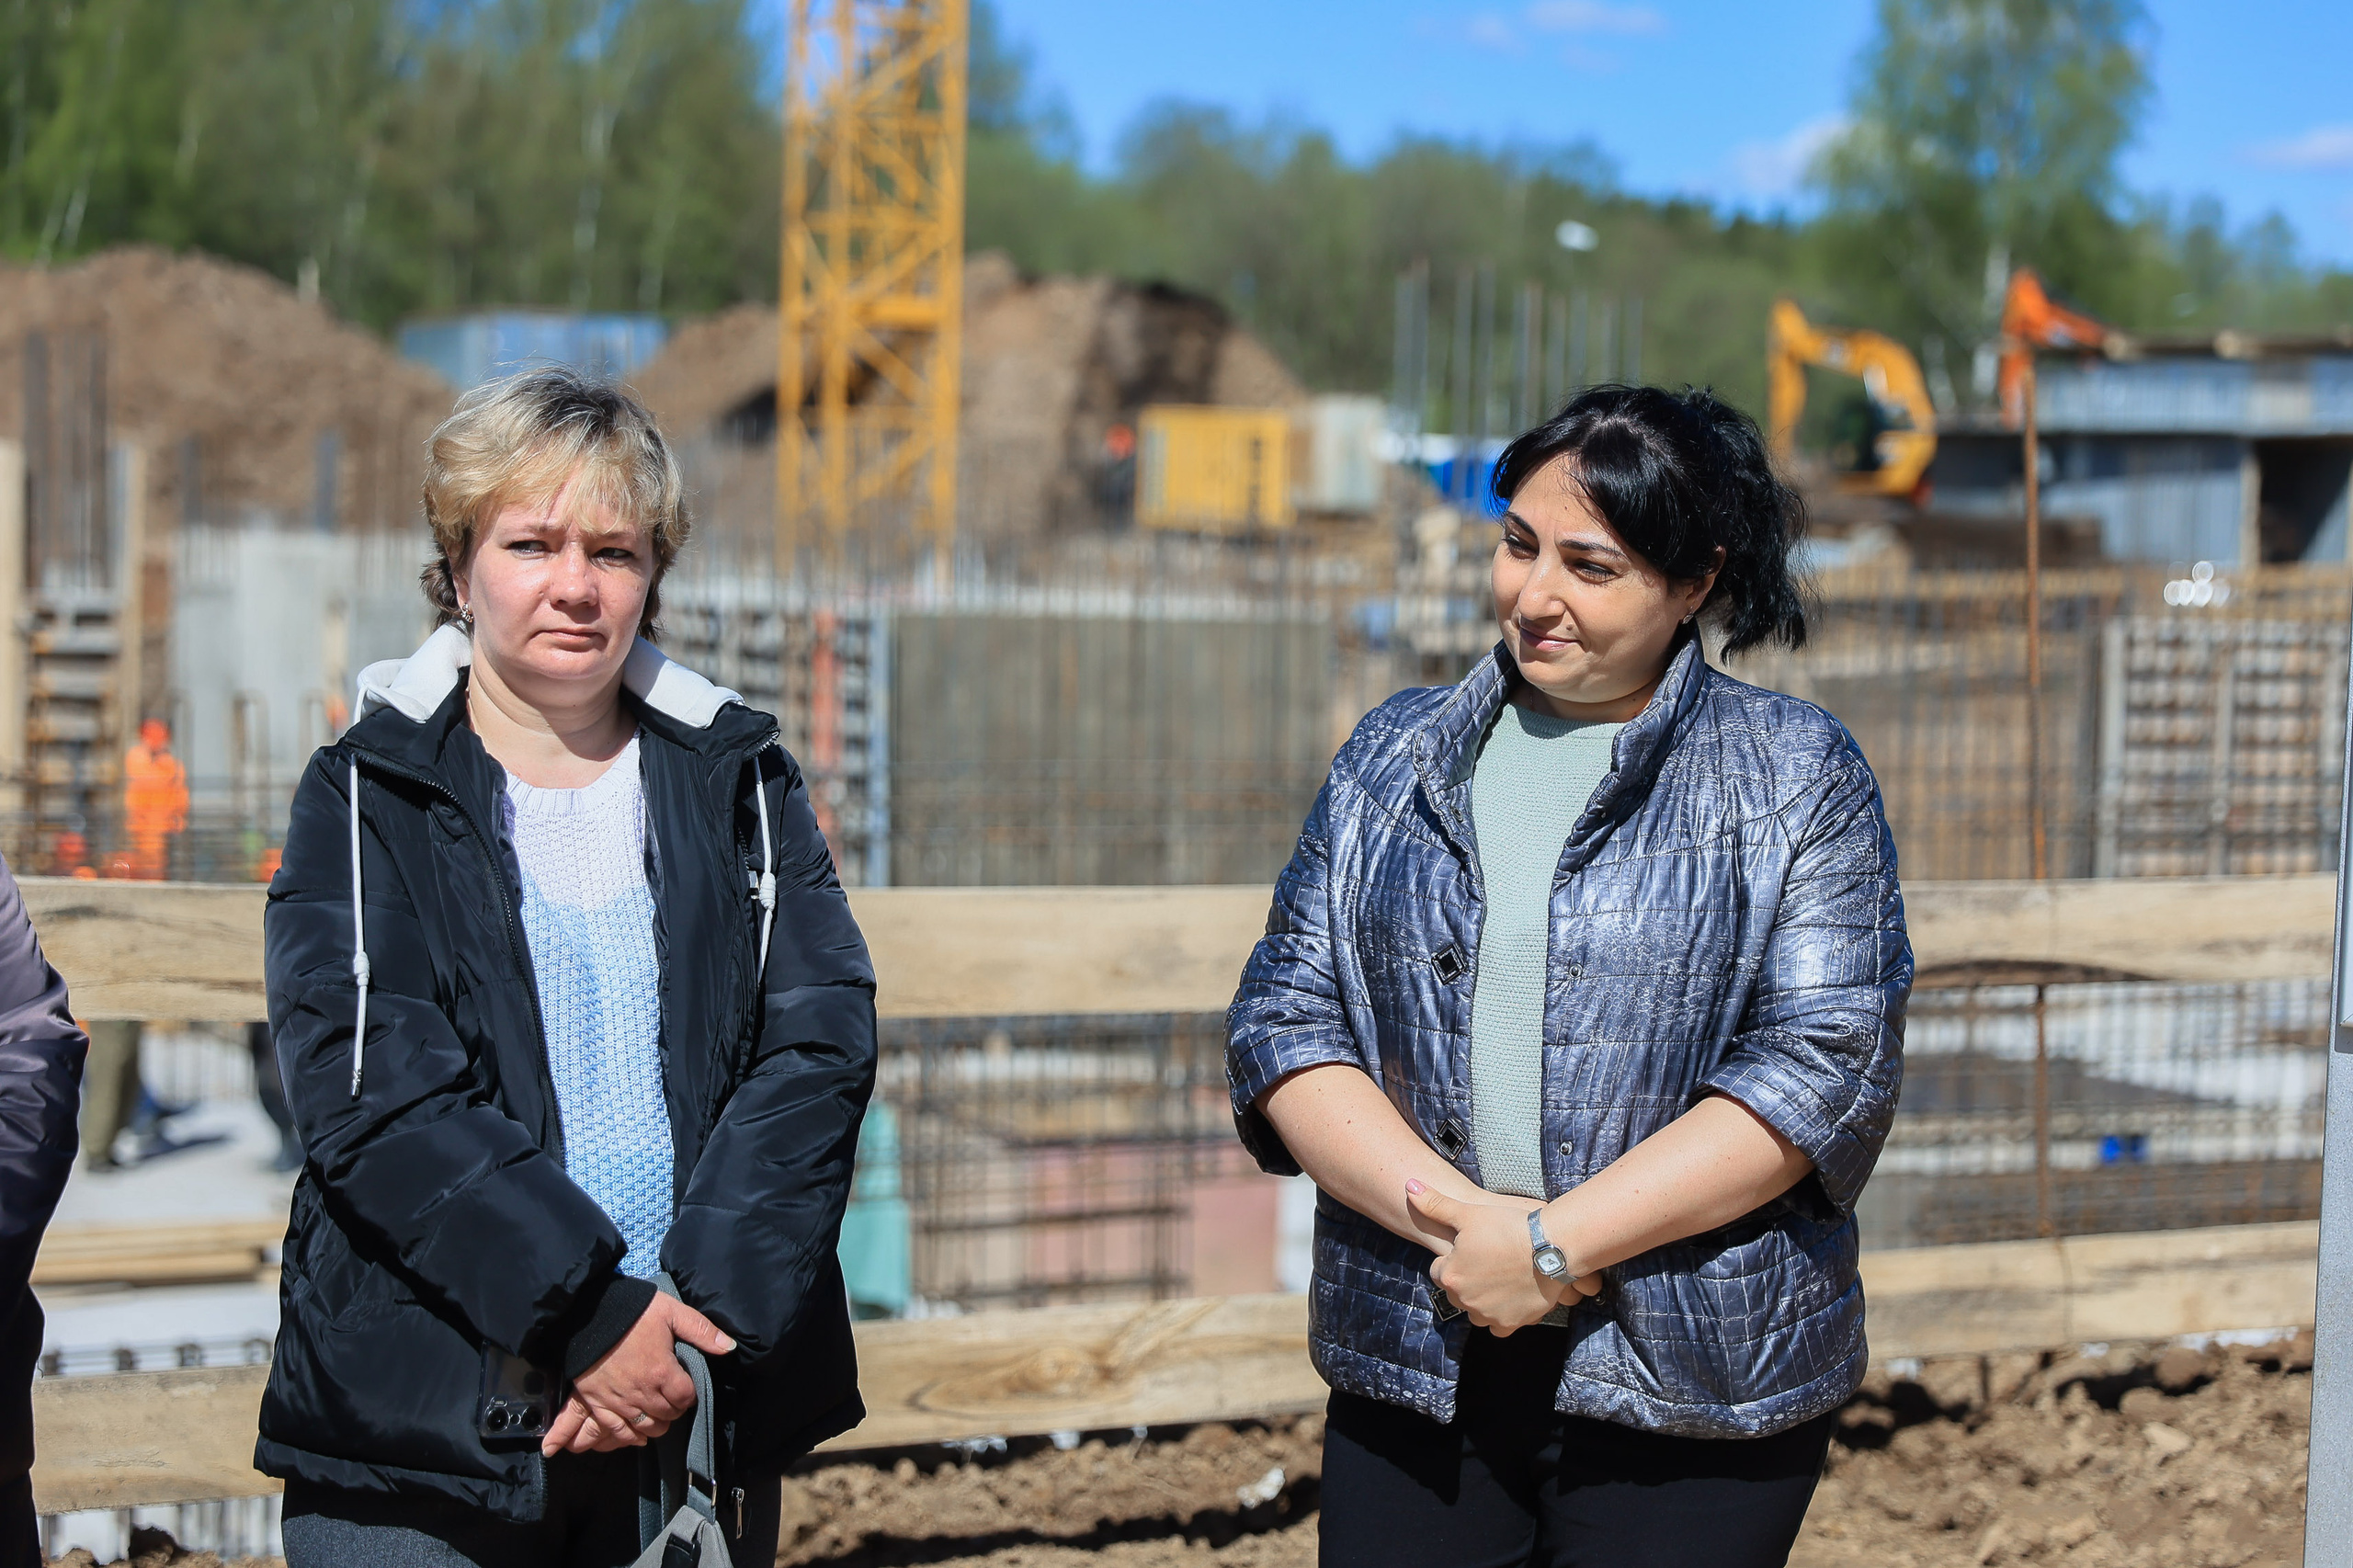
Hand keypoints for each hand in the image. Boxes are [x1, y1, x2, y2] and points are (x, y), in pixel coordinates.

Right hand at [542, 1294, 735, 1455]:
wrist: (588, 1312)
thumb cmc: (633, 1311)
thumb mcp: (672, 1312)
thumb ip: (702, 1331)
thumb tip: (730, 1347)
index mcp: (662, 1371)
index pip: (686, 1398)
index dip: (691, 1395)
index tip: (687, 1388)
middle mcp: (641, 1392)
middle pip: (667, 1415)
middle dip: (675, 1410)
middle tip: (674, 1399)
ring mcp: (618, 1401)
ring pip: (645, 1427)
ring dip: (657, 1424)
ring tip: (660, 1415)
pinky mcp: (597, 1402)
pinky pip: (616, 1430)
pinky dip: (630, 1436)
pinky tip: (638, 1435)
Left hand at [1406, 1181, 1601, 1335]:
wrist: (1550, 1247)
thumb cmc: (1507, 1226)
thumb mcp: (1467, 1212)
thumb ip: (1434, 1204)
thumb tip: (1409, 1185)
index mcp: (1449, 1275)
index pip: (1438, 1272)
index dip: (1453, 1259)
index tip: (1469, 1250)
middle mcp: (1465, 1300)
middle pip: (1455, 1293)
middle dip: (1465, 1281)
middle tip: (1486, 1262)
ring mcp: (1488, 1314)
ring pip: (1475, 1312)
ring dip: (1480, 1301)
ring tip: (1497, 1280)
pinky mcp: (1511, 1323)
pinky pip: (1498, 1328)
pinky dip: (1500, 1317)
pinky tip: (1509, 1299)